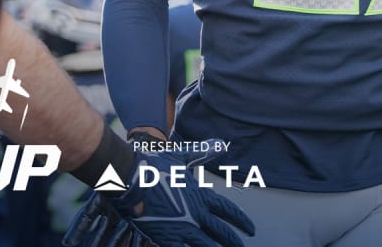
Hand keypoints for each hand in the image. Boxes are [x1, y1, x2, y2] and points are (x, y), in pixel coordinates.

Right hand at [64, 141, 254, 246]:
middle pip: (221, 232)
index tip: (251, 229)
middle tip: (243, 246)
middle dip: (233, 241)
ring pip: (206, 246)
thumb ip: (201, 153)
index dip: (241, 220)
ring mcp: (182, 228)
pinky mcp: (166, 238)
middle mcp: (195, 214)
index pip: (227, 210)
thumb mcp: (181, 156)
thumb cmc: (153, 165)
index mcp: (199, 196)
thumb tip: (221, 144)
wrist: (130, 177)